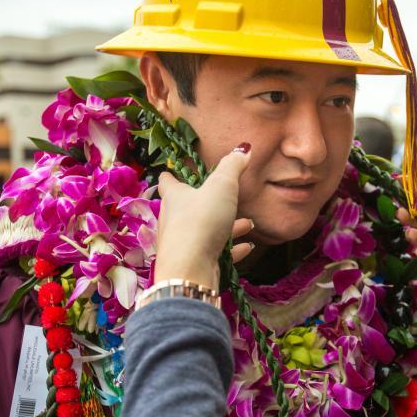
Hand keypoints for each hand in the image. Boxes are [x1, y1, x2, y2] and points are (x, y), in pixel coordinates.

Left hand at [153, 144, 254, 290]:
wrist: (190, 269)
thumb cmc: (201, 221)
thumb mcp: (221, 187)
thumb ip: (232, 167)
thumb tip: (244, 148)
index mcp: (175, 197)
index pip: (168, 181)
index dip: (172, 175)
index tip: (176, 171)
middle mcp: (173, 219)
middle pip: (188, 206)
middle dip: (210, 202)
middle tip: (227, 198)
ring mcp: (183, 243)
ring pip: (205, 230)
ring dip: (227, 226)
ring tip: (248, 224)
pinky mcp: (194, 262)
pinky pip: (213, 252)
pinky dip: (230, 248)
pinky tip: (246, 248)